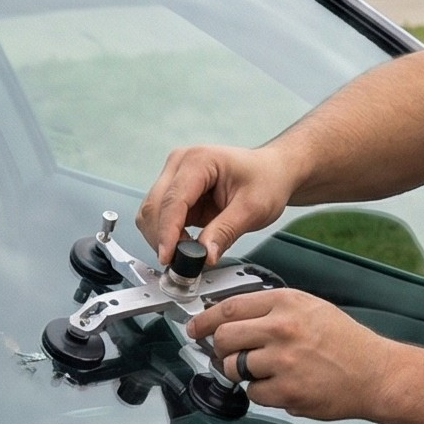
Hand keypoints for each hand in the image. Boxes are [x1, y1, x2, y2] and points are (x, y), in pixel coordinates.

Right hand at [136, 141, 294, 267]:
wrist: (271, 172)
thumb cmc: (266, 180)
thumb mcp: (253, 209)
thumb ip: (226, 232)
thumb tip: (205, 255)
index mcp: (199, 160)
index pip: (173, 200)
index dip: (167, 232)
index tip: (168, 257)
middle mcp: (180, 164)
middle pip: (154, 206)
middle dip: (162, 238)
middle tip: (182, 263)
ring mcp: (175, 177)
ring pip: (151, 214)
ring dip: (162, 238)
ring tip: (188, 255)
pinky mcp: (176, 193)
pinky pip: (160, 218)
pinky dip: (167, 236)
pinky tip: (185, 246)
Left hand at [190, 286, 398, 423]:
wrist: (375, 374)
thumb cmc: (346, 343)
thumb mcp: (311, 308)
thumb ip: (272, 310)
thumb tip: (231, 318)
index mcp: (287, 303)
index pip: (229, 307)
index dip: (205, 319)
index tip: (197, 327)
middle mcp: (283, 329)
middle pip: (224, 337)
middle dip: (219, 348)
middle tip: (226, 353)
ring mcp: (283, 361)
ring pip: (233, 367)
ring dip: (240, 372)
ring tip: (262, 371)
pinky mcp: (286, 391)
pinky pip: (253, 393)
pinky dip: (263, 392)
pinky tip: (283, 385)